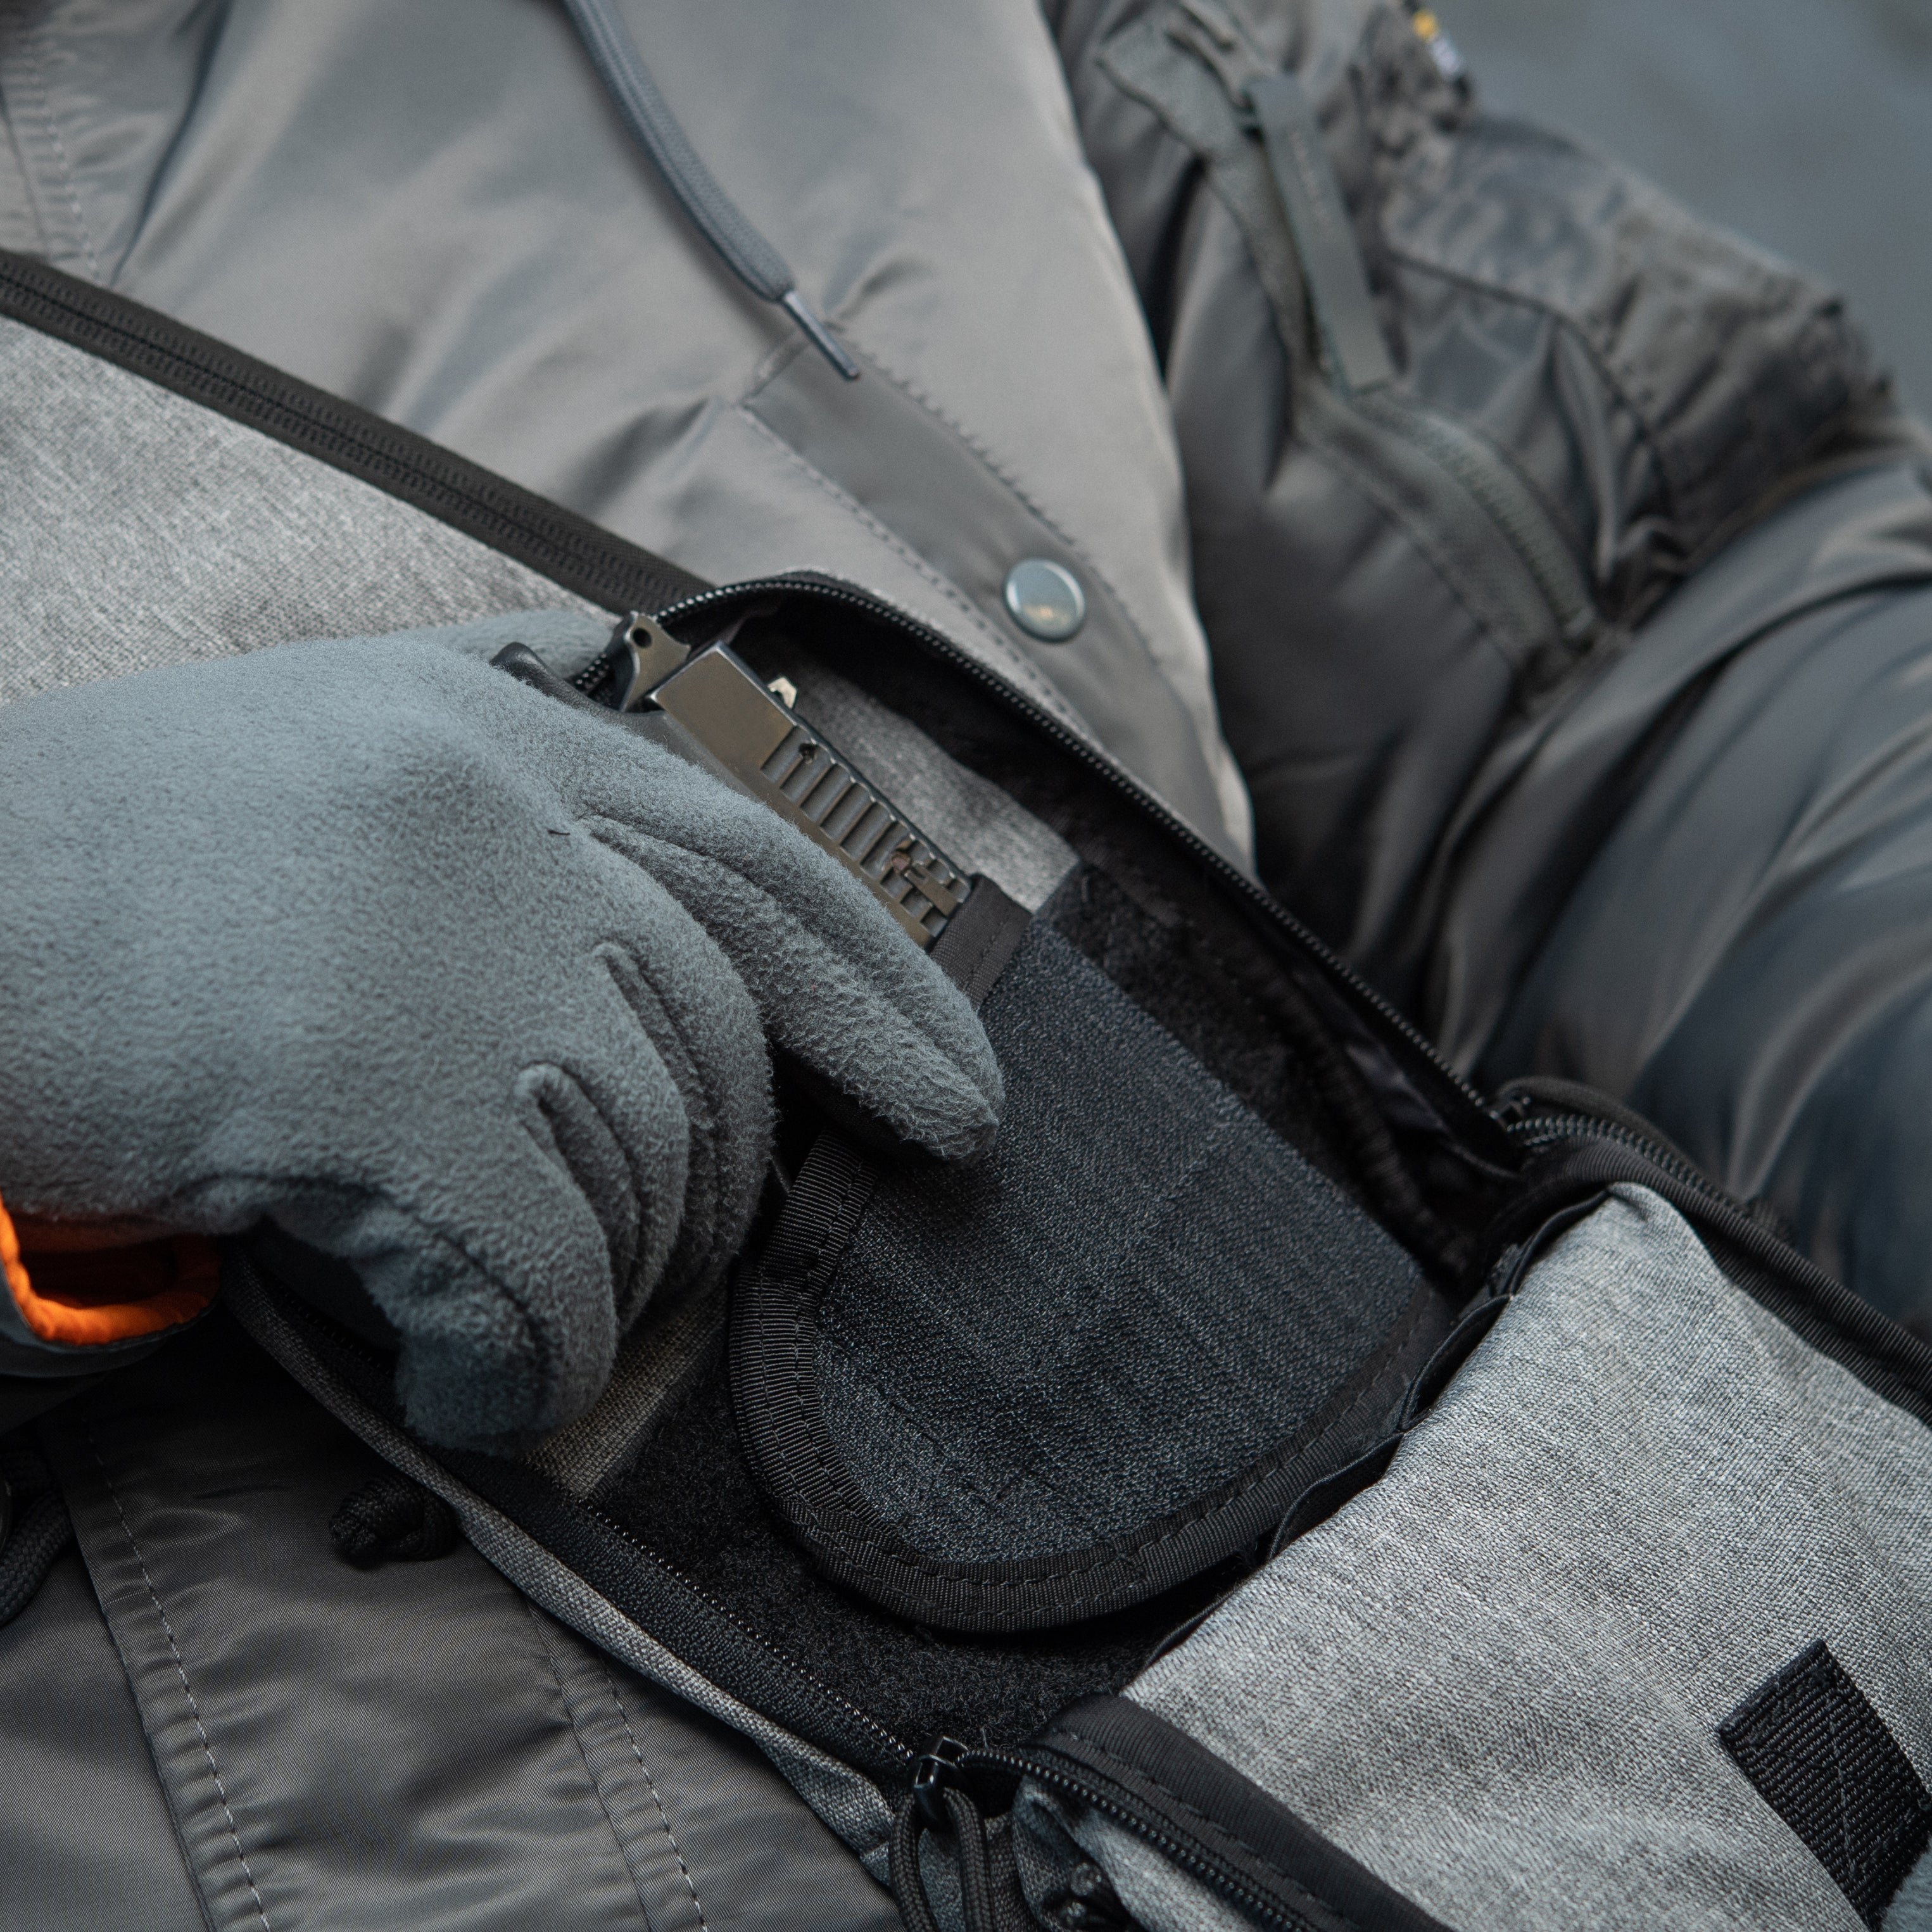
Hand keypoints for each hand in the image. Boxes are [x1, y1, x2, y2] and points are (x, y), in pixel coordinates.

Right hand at [0, 628, 1000, 1443]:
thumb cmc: (112, 852)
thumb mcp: (333, 715)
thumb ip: (513, 697)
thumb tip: (670, 678)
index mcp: (508, 730)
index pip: (773, 865)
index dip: (891, 992)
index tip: (966, 1103)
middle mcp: (509, 816)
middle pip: (716, 1045)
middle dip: (719, 1185)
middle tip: (680, 1266)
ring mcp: (458, 946)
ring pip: (635, 1171)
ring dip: (596, 1283)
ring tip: (513, 1319)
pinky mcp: (387, 1090)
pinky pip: (535, 1278)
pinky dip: (518, 1360)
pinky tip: (464, 1380)